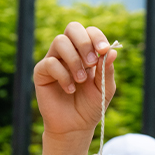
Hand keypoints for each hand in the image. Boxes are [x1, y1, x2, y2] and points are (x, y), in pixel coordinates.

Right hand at [33, 22, 117, 148]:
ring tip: (81, 80)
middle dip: (84, 42)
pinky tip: (69, 89)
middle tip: (91, 63)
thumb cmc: (91, 106)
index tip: (104, 50)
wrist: (75, 127)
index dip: (97, 37)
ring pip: (60, 41)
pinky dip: (63, 76)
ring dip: (74, 60)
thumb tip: (112, 52)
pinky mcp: (41, 72)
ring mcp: (54, 60)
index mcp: (86, 53)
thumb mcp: (104, 89)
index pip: (89, 32)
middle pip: (72, 28)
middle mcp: (69, 52)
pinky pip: (50, 62)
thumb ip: (106, 71)